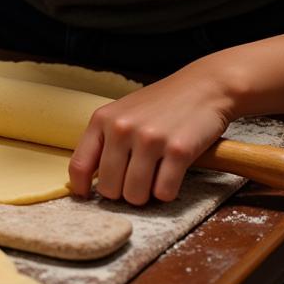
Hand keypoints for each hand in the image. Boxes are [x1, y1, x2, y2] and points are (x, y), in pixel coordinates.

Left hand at [67, 64, 237, 204]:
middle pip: (108, 189)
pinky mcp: (179, 150)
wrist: (204, 86)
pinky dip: (167, 192)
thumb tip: (87, 181)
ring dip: (146, 195)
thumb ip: (104, 140)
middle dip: (122, 193)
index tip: (87, 196)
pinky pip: (164, 193)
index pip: (79, 165)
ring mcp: (150, 139)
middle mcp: (122, 128)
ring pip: (135, 195)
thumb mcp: (122, 113)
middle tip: (135, 182)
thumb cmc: (160, 104)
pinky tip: (171, 175)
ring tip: (154, 178)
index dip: (81, 188)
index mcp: (102, 119)